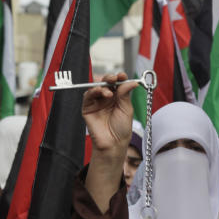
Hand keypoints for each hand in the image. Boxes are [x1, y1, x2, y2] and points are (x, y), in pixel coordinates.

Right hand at [82, 73, 138, 212]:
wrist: (113, 143)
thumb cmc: (122, 129)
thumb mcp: (127, 109)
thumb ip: (125, 94)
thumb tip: (131, 81)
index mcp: (117, 97)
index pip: (117, 83)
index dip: (119, 77)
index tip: (122, 75)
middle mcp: (106, 98)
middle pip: (105, 82)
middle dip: (109, 78)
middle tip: (114, 78)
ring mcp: (96, 102)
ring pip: (96, 87)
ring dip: (102, 85)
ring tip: (108, 92)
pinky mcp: (87, 108)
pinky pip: (87, 95)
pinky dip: (93, 91)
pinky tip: (100, 92)